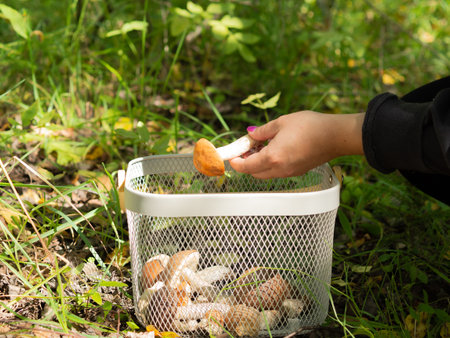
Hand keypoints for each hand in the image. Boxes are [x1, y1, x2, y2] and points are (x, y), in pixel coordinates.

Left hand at [229, 111, 364, 178]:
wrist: (336, 136)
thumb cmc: (310, 126)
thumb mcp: (282, 122)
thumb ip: (263, 131)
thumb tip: (251, 135)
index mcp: (273, 157)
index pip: (247, 166)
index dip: (236, 162)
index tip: (232, 156)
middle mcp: (280, 169)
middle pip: (255, 173)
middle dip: (247, 163)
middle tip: (246, 149)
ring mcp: (290, 173)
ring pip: (266, 174)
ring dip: (258, 164)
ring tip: (260, 147)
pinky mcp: (298, 172)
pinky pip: (278, 172)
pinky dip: (270, 165)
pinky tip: (274, 150)